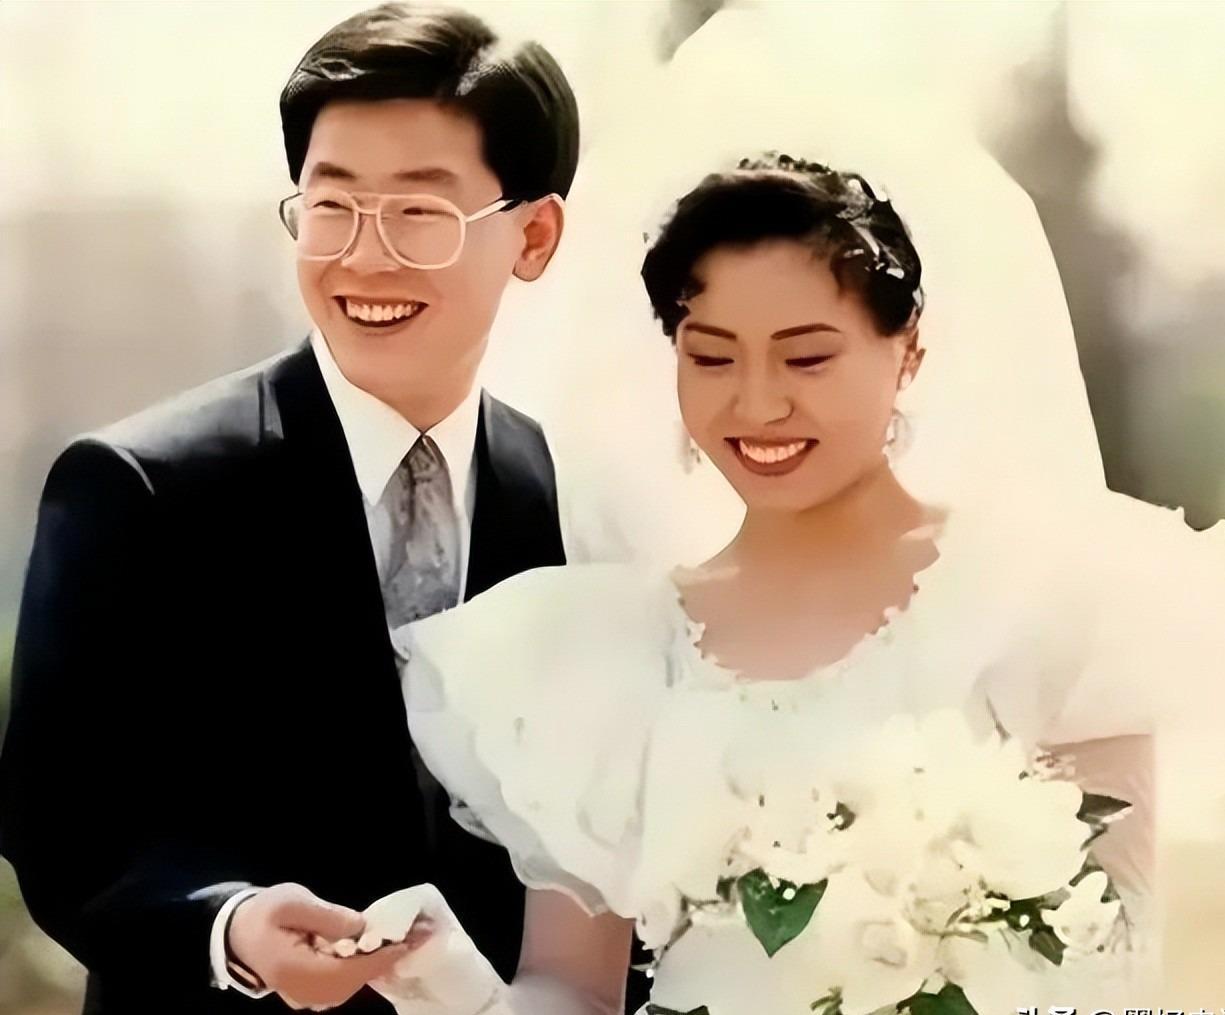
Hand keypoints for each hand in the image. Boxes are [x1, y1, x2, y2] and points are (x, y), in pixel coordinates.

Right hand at [227, 883, 419, 1009]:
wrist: (238, 932)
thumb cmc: (264, 913)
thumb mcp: (292, 902)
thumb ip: (326, 916)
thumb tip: (361, 927)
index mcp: (295, 970)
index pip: (346, 971)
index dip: (379, 958)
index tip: (408, 942)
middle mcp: (302, 992)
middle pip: (351, 983)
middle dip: (385, 961)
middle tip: (416, 936)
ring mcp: (305, 997)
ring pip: (348, 987)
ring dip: (376, 965)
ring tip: (402, 940)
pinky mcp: (309, 993)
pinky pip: (341, 986)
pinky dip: (362, 970)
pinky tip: (378, 950)